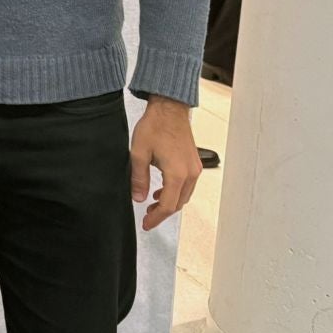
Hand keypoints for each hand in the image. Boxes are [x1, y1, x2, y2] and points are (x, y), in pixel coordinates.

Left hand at [130, 97, 200, 230]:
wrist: (169, 108)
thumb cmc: (155, 126)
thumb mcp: (138, 154)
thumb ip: (138, 179)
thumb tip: (138, 198)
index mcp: (177, 173)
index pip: (168, 205)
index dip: (157, 218)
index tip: (146, 224)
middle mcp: (190, 173)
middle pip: (178, 203)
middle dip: (163, 212)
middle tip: (148, 217)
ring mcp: (194, 167)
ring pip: (184, 195)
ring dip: (170, 202)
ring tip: (153, 204)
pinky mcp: (194, 162)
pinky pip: (187, 184)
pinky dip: (175, 191)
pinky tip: (162, 189)